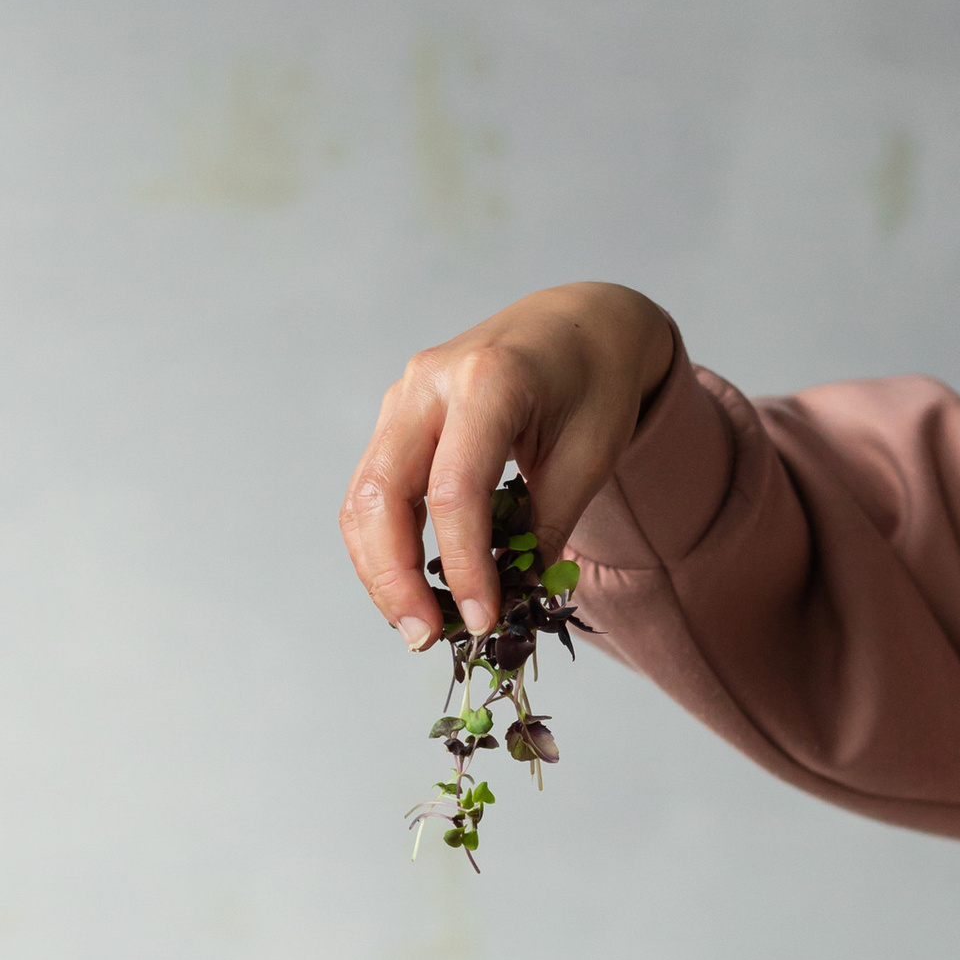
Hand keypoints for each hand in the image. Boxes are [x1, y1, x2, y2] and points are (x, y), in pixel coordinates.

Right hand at [341, 280, 677, 643]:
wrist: (580, 321)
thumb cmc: (595, 383)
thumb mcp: (590, 457)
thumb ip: (543, 529)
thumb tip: (507, 607)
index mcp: (488, 380)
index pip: (454, 490)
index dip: (464, 566)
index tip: (484, 621)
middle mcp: (429, 383)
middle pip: (383, 494)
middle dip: (395, 578)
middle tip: (425, 638)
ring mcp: (404, 397)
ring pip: (364, 497)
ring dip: (380, 570)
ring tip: (416, 624)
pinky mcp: (396, 418)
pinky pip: (373, 491)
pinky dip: (384, 545)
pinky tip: (412, 587)